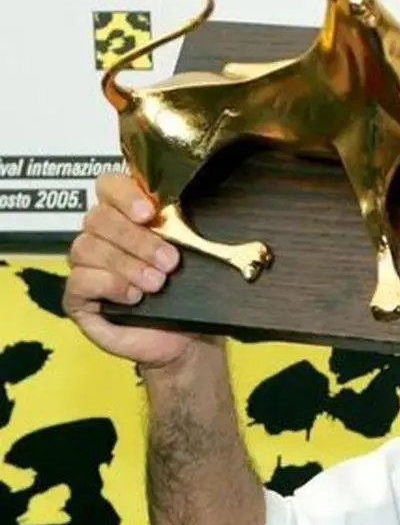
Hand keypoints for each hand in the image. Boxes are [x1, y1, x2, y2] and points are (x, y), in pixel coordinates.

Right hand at [64, 173, 205, 369]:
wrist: (188, 339)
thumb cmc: (190, 294)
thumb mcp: (195, 256)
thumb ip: (185, 229)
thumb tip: (191, 213)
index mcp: (128, 217)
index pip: (109, 185)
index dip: (125, 194)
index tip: (149, 213)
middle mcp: (103, 236)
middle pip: (99, 218)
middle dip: (137, 239)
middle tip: (169, 261)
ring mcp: (87, 266)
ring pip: (87, 247)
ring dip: (127, 264)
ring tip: (157, 283)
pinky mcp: (78, 297)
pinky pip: (79, 280)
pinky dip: (109, 285)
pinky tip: (134, 297)